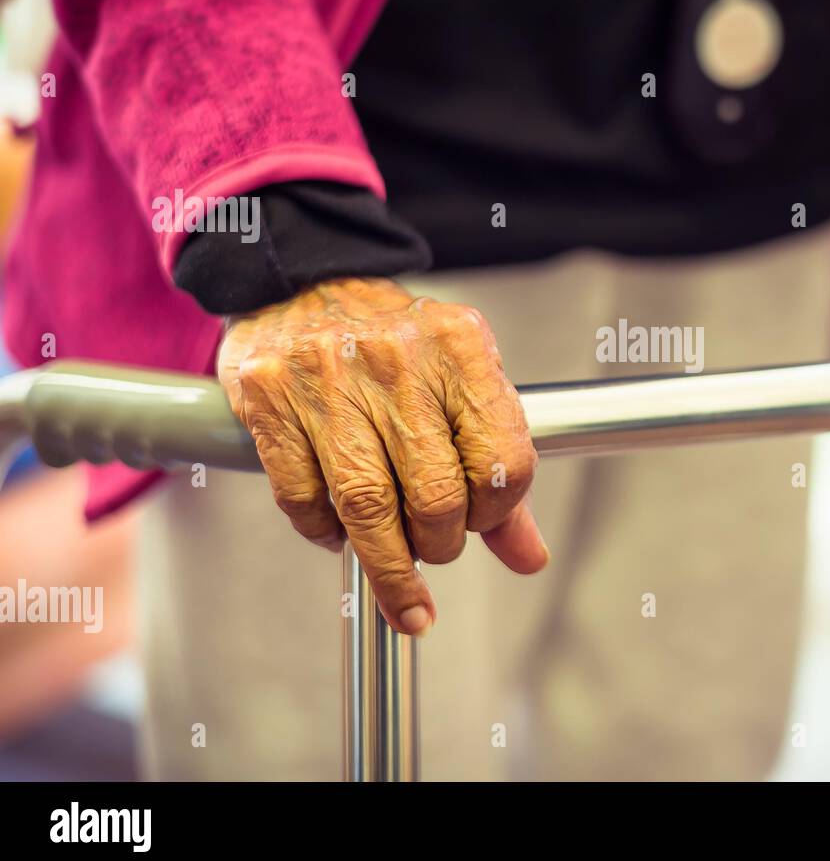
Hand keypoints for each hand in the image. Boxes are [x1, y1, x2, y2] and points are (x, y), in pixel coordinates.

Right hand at [217, 277, 547, 634]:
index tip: (481, 521)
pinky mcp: (270, 397)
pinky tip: (339, 530)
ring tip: (398, 579)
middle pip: (435, 496)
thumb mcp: (460, 386)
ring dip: (388, 564)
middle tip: (434, 546)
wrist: (301, 282)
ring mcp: (328, 376)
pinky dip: (326, 534)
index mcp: (461, 348)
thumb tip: (528, 558)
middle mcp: (398, 358)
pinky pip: (304, 499)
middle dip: (439, 544)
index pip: (503, 462)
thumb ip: (497, 470)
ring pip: (367, 508)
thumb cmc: (394, 346)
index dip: (497, 513)